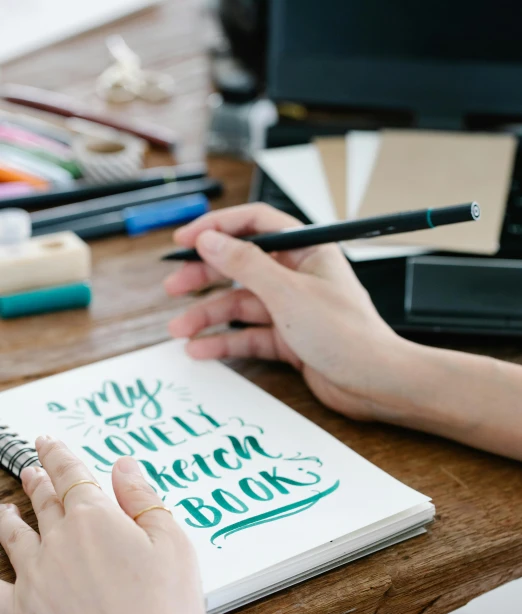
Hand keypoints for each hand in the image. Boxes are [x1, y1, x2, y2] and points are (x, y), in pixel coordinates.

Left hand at [0, 437, 205, 613]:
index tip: (48, 441)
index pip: (71, 473)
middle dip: (37, 480)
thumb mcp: (172, 541)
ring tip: (5, 508)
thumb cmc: (166, 608)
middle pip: (43, 500)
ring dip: (8, 517)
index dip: (58, 454)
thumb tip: (123, 466)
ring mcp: (37, 576)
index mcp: (95, 517)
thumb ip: (143, 498)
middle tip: (31, 468)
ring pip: (13, 536)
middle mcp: (59, 540)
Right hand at [165, 203, 521, 459]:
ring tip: (180, 329)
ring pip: (241, 304)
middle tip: (174, 285)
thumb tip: (210, 239)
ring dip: (209, 315)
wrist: (376, 383)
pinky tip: (202, 350)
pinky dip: (225, 341)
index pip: (256, 223)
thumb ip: (244, 264)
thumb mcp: (287, 293)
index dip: (218, 227)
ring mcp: (293, 308)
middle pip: (242, 265)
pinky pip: (250, 335)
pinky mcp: (290, 339)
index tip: (185, 239)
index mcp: (307, 250)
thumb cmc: (347, 334)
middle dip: (206, 275)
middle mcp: (298, 275)